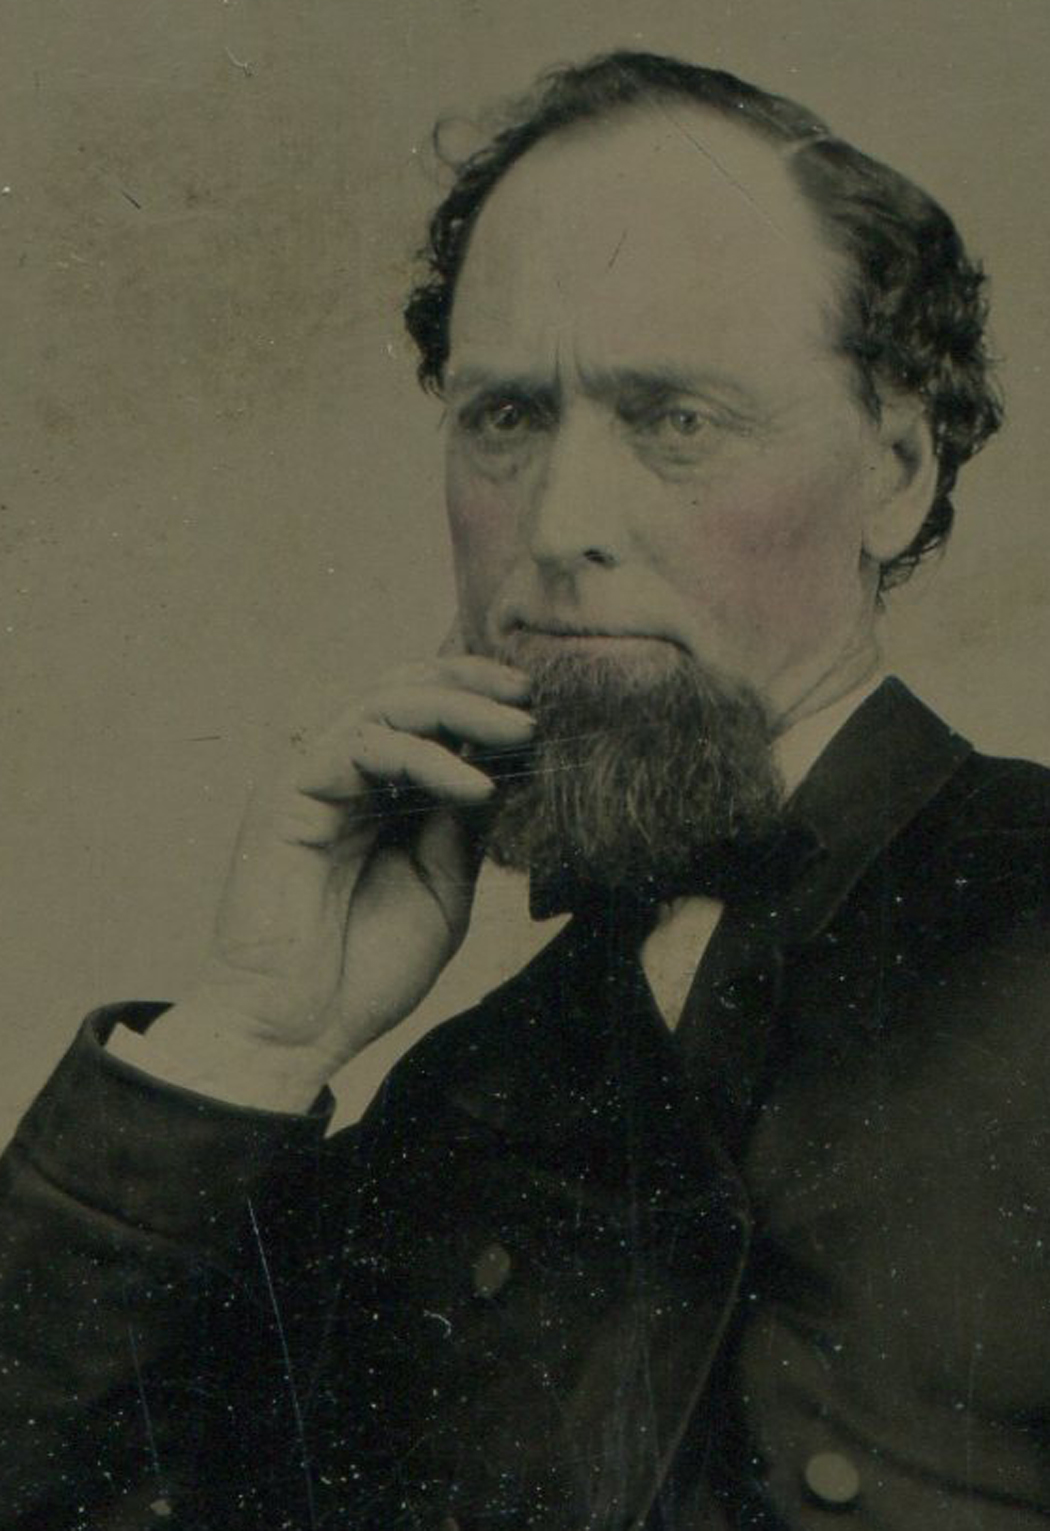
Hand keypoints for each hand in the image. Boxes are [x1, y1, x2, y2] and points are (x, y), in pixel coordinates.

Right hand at [141, 654, 533, 1107]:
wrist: (297, 1032)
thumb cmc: (365, 969)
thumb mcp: (443, 888)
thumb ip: (465, 825)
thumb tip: (505, 765)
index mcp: (377, 792)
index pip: (427, 715)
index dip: (483, 700)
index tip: (544, 709)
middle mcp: (342, 774)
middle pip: (405, 690)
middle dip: (474, 685)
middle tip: (534, 700)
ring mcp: (313, 778)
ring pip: (385, 704)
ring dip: (460, 710)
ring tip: (520, 734)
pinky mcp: (288, 793)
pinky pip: (361, 747)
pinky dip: (426, 759)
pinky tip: (475, 789)